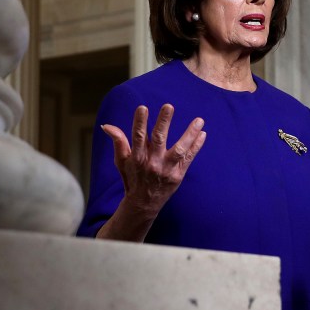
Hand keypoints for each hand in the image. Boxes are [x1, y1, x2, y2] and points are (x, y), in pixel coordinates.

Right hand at [102, 103, 206, 219]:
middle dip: (164, 122)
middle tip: (168, 106)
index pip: (138, 137)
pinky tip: (202, 133)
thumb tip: (106, 125)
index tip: (143, 107)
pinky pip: (188, 159)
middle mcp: (152, 163)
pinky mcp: (178, 175)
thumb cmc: (132, 178)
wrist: (144, 203)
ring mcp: (167, 169)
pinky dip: (196, 146)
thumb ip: (118, 141)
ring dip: (189, 134)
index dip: (140, 122)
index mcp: (138, 157)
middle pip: (159, 139)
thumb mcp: (121, 161)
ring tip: (199, 120)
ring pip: (179, 149)